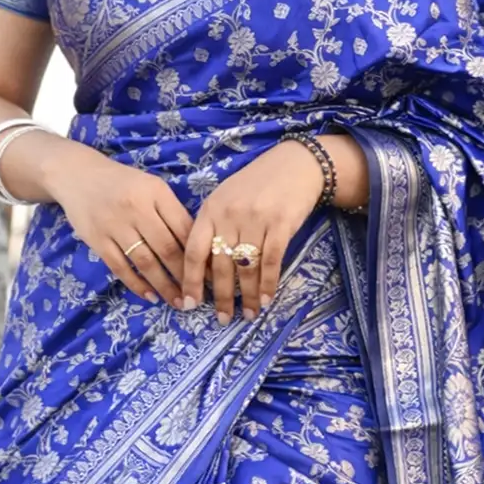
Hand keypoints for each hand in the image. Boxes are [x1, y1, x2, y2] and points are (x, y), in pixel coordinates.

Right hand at [44, 142, 192, 307]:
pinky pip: (120, 267)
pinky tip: (150, 296)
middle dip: (185, 276)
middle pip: (166, 248)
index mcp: (156, 192)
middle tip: (197, 297)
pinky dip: (137, 284)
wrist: (78, 175)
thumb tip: (197, 245)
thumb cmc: (122, 182)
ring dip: (164, 286)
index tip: (212, 274)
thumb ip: (171, 211)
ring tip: (178, 302)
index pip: (183, 228)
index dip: (199, 254)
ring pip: (145, 262)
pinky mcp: (97, 240)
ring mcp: (115, 225)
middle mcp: (136, 208)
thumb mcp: (151, 187)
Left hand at [182, 133, 367, 322]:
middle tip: (222, 319)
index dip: (190, 280)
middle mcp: (229, 215)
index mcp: (210, 210)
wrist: (294, 164)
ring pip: (246, 267)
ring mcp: (255, 219)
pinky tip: (265, 299)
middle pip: (220, 265)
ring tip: (247, 314)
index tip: (189, 303)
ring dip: (246, 295)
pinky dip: (268, 284)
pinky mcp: (280, 224)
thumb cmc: (256, 184)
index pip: (194, 250)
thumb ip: (212, 227)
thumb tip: (201, 268)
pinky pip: (271, 261)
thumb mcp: (225, 198)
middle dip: (220, 296)